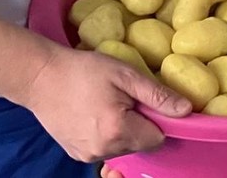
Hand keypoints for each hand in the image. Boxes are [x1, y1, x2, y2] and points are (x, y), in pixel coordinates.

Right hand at [19, 45, 190, 161]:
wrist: (39, 77)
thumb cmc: (83, 70)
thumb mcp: (125, 75)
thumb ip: (157, 96)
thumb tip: (187, 111)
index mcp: (118, 130)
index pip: (158, 138)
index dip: (157, 120)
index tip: (144, 102)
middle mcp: (103, 150)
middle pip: (141, 145)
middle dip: (140, 124)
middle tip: (122, 99)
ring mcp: (88, 155)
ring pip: (123, 148)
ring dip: (123, 131)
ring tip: (106, 105)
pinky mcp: (77, 155)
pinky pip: (105, 149)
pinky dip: (106, 136)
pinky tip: (93, 115)